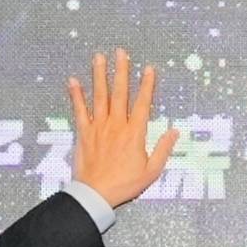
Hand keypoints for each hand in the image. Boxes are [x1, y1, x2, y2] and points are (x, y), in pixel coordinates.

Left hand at [67, 49, 171, 205]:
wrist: (96, 194)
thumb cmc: (125, 184)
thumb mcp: (152, 171)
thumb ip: (163, 149)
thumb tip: (174, 132)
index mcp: (134, 133)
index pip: (143, 103)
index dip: (147, 85)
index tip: (149, 69)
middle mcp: (116, 125)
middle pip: (119, 93)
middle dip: (121, 71)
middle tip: (121, 52)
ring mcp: (98, 127)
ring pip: (99, 96)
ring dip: (99, 76)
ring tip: (99, 57)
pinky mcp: (84, 133)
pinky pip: (79, 111)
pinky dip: (76, 95)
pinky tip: (73, 81)